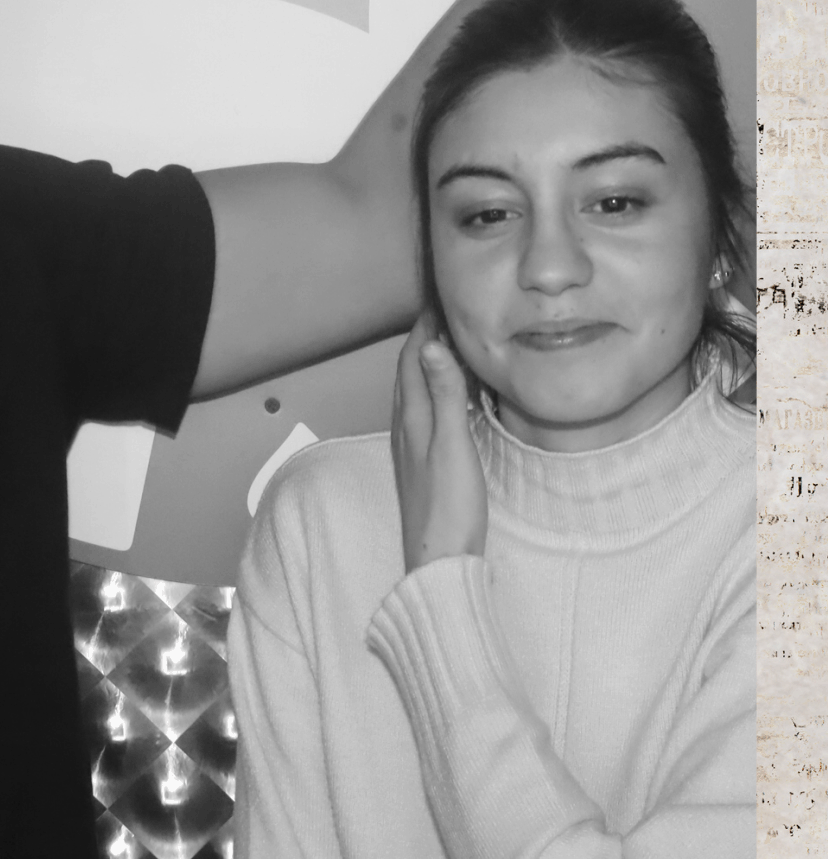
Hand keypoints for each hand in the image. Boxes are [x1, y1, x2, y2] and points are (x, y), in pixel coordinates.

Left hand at [392, 316, 487, 573]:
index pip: (413, 359)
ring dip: (427, 364)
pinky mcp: (422, 463)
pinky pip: (424, 412)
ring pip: (414, 392)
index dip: (424, 327)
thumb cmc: (450, 506)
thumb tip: (433, 345)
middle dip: (424, 339)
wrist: (440, 559)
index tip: (438, 299)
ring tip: (446, 344)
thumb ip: (445, 395)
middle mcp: (406, 428)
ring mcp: (412, 447)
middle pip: (409, 372)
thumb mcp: (453, 445)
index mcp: (412, 418)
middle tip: (444, 312)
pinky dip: (434, 391)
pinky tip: (447, 398)